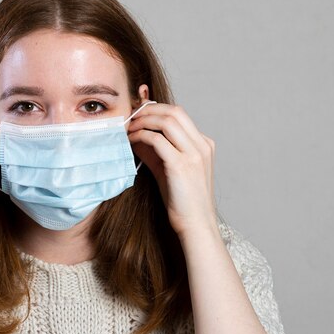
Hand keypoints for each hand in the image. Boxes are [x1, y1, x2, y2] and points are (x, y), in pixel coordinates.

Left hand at [127, 101, 217, 237]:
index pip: (179, 114)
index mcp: (203, 144)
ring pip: (167, 121)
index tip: (138, 112)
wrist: (195, 224)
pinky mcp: (181, 165)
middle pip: (174, 112)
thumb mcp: (168, 169)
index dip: (156, 109)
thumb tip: (136, 135)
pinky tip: (132, 141)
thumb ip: (155, 151)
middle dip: (149, 110)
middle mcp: (202, 145)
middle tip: (131, 116)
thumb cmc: (182, 200)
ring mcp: (194, 154)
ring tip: (129, 127)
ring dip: (144, 121)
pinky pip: (158, 139)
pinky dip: (142, 136)